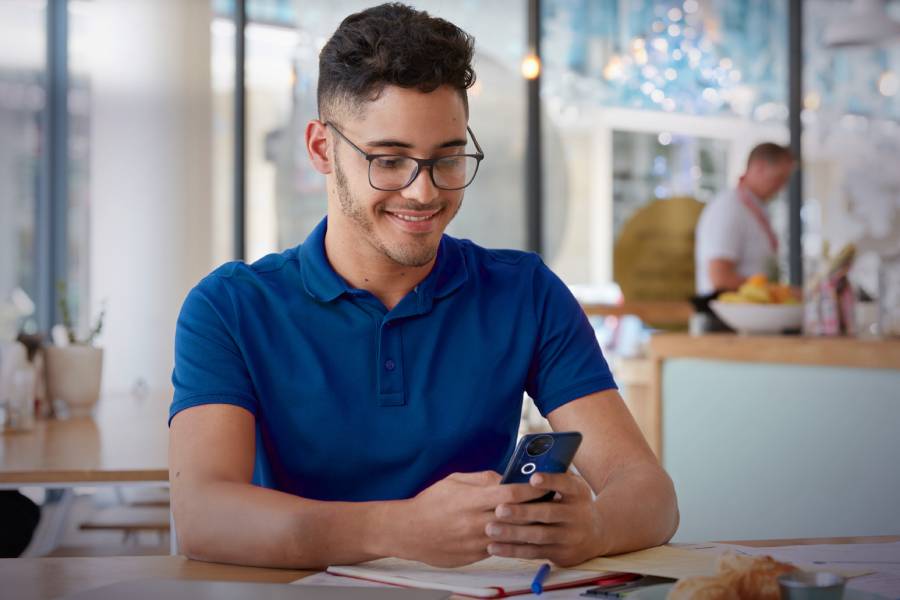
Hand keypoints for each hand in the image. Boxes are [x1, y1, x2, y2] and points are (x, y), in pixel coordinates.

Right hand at [388, 471, 545, 566]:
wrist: (408, 531)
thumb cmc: (430, 502)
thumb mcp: (454, 480)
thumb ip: (482, 478)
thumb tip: (505, 477)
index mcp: (472, 499)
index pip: (511, 493)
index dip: (532, 489)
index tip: (546, 484)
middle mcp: (476, 521)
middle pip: (517, 515)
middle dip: (537, 508)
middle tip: (552, 503)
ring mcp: (476, 541)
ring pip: (512, 536)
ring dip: (529, 528)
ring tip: (543, 521)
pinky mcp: (473, 555)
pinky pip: (500, 548)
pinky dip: (512, 542)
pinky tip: (522, 537)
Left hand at [485, 471, 603, 566]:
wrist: (597, 534)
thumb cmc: (571, 502)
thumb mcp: (571, 487)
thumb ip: (553, 476)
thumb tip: (524, 464)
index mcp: (577, 492)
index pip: (565, 484)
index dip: (550, 481)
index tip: (533, 478)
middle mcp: (577, 515)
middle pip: (548, 513)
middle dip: (523, 512)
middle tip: (500, 509)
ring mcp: (570, 537)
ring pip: (539, 535)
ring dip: (513, 533)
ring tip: (491, 529)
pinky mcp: (561, 554)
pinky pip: (534, 553)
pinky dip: (513, 550)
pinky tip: (494, 547)